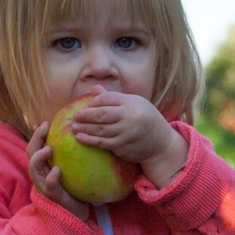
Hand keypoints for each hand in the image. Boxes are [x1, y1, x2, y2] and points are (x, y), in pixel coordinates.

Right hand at [26, 121, 89, 221]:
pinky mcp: (53, 197)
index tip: (46, 123)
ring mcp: (44, 187)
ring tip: (48, 149)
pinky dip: (50, 178)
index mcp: (44, 168)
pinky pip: (48, 186)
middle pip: (30, 154)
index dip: (37, 135)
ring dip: (39, 158)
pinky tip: (56, 171)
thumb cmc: (75, 191)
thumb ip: (71, 157)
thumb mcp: (71, 171)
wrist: (77, 215)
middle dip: (35, 139)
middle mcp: (40, 176)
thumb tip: (84, 135)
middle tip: (44, 128)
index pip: (35, 148)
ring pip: (34, 170)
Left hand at [70, 87, 188, 188]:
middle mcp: (128, 116)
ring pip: (99, 130)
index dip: (94, 102)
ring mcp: (125, 132)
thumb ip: (114, 98)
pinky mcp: (122, 146)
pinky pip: (102, 143)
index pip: (106, 98)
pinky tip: (80, 138)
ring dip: (84, 128)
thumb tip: (95, 89)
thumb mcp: (134, 104)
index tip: (88, 106)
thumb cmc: (145, 119)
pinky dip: (90, 140)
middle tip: (75, 116)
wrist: (161, 143)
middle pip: (101, 114)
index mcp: (131, 103)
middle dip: (85, 115)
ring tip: (74, 127)